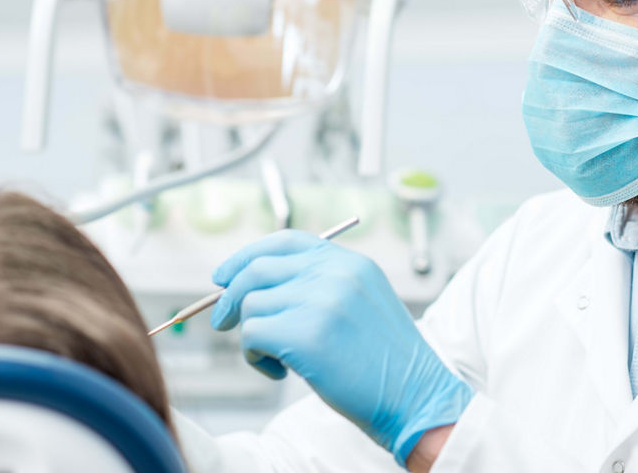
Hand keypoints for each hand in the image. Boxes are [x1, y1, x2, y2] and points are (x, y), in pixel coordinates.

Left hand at [210, 229, 472, 465]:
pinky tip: (279, 371)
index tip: (224, 276)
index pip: (286, 241)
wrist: (415, 396)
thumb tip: (254, 287)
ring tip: (277, 359)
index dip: (247, 255)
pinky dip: (255, 357)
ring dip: (252, 336)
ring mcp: (321, 301)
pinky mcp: (306, 335)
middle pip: (257, 269)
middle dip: (231, 297)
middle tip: (222, 323)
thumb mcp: (363, 303)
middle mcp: (336, 273)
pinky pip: (252, 336)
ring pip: (251, 306)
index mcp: (351, 262)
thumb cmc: (384, 362)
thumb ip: (321, 285)